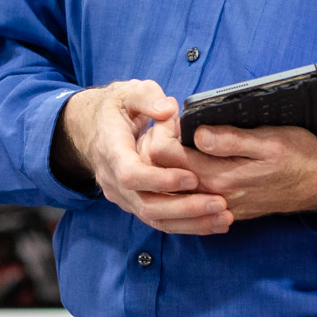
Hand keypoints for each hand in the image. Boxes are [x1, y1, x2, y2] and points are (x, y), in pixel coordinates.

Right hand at [63, 82, 231, 235]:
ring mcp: (123, 196)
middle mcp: (113, 179)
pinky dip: (187, 224)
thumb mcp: (128, 92)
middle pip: (146, 205)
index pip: (131, 174)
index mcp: (111, 150)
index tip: (192, 177)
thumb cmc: (116, 108)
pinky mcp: (135, 203)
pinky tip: (214, 222)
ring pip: (155, 218)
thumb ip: (147, 98)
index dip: (161, 180)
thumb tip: (168, 110)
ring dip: (191, 222)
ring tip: (224, 218)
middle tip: (219, 203)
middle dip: (184, 207)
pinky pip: (160, 221)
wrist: (93, 127)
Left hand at [143, 124, 316, 219]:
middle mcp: (215, 195)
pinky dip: (182, 181)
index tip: (168, 118)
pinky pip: (192, 198)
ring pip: (175, 189)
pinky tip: (189, 163)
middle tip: (165, 127)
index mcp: (221, 176)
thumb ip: (230, 139)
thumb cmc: (299, 156)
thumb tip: (197, 134)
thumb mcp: (269, 139)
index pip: (167, 157)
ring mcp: (220, 206)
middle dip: (157, 149)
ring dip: (167, 166)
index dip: (161, 133)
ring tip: (174, 141)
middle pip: (164, 175)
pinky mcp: (227, 210)